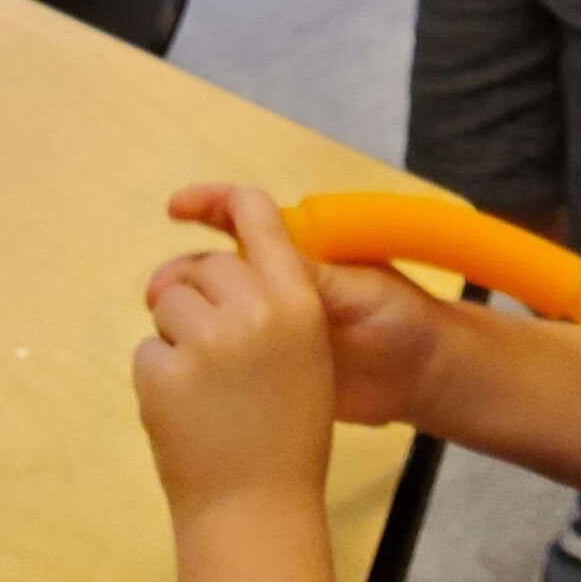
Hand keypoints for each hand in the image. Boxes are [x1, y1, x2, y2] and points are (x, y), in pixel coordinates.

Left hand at [134, 188, 334, 523]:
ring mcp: (206, 341)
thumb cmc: (289, 431)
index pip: (259, 218)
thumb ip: (268, 303)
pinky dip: (158, 376)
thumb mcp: (306, 352)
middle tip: (213, 352)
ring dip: (174, 336)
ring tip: (202, 387)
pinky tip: (184, 411)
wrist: (258, 507)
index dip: (221, 200)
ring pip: (168, 303)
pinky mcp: (163, 373)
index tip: (183, 203)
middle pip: (204, 267)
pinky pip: (147, 351)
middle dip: (198, 299)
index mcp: (296, 301)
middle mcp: (253, 310)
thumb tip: (198, 271)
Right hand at [153, 186, 451, 432]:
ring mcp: (271, 327)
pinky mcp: (271, 367)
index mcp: (301, 253)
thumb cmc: (399, 316)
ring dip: (185, 314)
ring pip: (215, 311)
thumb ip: (308, 276)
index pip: (247, 217)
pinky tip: (177, 365)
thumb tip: (250, 262)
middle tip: (160, 295)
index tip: (174, 207)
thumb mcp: (357, 289)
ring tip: (163, 327)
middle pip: (217, 267)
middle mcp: (278, 286)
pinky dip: (198, 355)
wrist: (420, 376)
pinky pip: (226, 355)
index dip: (210, 205)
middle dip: (185, 272)